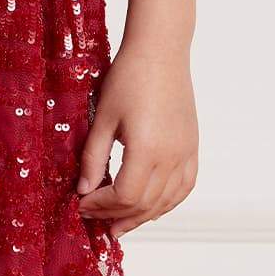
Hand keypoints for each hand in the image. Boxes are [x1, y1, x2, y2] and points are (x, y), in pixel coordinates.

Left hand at [75, 43, 197, 236]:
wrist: (160, 50)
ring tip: (120, 225)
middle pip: (145, 204)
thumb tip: (84, 191)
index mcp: (147, 149)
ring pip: (166, 201)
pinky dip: (167, 203)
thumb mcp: (102, 117)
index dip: (101, 205)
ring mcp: (186, 153)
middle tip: (95, 220)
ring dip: (142, 217)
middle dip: (117, 215)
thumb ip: (93, 157)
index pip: (124, 196)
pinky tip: (151, 208)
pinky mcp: (192, 147)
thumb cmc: (128, 77)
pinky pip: (184, 187)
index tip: (81, 204)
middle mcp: (172, 156)